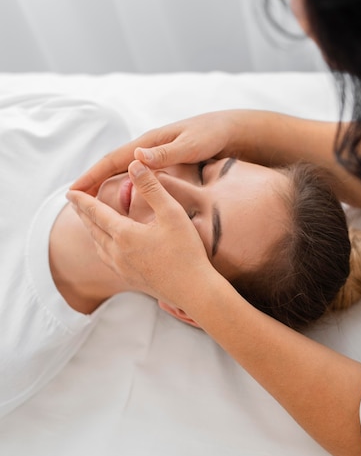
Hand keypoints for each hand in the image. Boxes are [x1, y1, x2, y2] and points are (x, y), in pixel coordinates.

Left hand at [66, 161, 214, 307]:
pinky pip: (107, 259)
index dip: (82, 200)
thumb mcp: (171, 213)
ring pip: (98, 246)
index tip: (69, 192)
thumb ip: (151, 187)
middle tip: (74, 202)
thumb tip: (134, 164)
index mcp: (124, 235)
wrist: (195, 292)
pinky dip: (101, 246)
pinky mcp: (131, 279)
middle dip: (83, 214)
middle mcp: (117, 253)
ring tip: (88, 221)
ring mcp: (123, 269)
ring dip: (91, 231)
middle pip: (93, 229)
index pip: (96, 212)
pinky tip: (107, 247)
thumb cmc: (186, 251)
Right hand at [71, 110, 239, 194]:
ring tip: (90, 202)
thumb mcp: (190, 146)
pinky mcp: (161, 161)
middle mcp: (146, 148)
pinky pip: (134, 175)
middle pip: (111, 166)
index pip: (112, 160)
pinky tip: (120, 198)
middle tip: (74, 202)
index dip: (92, 176)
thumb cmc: (211, 136)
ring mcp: (153, 154)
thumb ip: (166, 153)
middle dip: (91, 181)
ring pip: (121, 170)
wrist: (228, 130)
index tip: (74, 191)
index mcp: (148, 143)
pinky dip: (121, 184)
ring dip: (104, 183)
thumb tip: (136, 156)